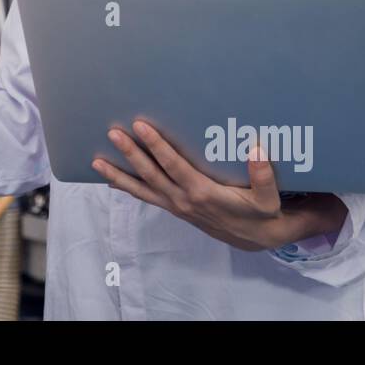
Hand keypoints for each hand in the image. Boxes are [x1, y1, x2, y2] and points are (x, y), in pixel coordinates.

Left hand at [92, 121, 343, 251]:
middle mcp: (183, 200)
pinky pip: (147, 196)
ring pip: (142, 189)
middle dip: (130, 153)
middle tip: (112, 133)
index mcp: (202, 193)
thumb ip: (264, 176)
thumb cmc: (261, 212)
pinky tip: (112, 179)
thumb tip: (256, 149)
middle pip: (150, 174)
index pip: (173, 165)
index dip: (157, 145)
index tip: (141, 126)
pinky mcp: (174, 208)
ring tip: (96, 161)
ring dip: (119, 174)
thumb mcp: (268, 198)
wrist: (256, 238)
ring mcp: (176, 206)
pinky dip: (128, 187)